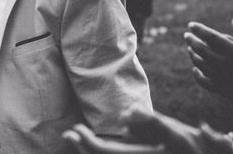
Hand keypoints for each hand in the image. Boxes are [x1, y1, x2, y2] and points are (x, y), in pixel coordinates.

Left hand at [64, 108, 232, 153]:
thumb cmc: (194, 150)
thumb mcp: (178, 134)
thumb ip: (153, 122)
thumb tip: (127, 113)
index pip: (105, 153)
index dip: (87, 143)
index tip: (75, 130)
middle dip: (83, 149)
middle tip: (68, 135)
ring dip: (90, 153)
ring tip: (75, 140)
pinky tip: (98, 147)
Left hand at [185, 22, 232, 100]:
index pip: (212, 37)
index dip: (200, 29)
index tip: (191, 24)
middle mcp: (226, 64)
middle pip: (201, 49)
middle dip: (192, 40)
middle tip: (186, 35)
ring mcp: (222, 78)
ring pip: (200, 63)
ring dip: (193, 54)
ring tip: (189, 48)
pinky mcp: (222, 90)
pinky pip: (204, 81)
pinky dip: (198, 74)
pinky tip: (196, 68)